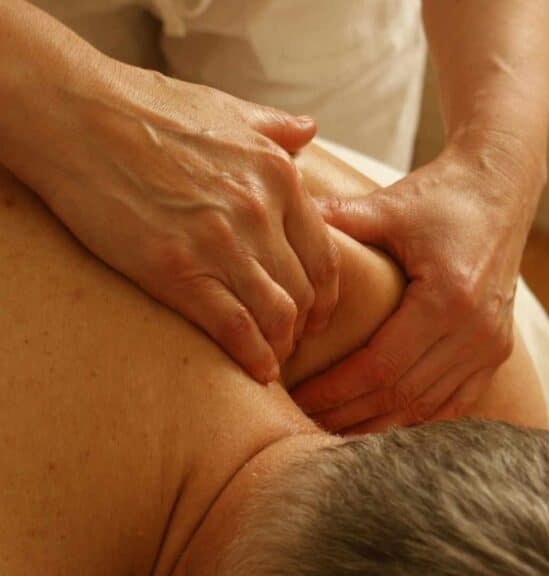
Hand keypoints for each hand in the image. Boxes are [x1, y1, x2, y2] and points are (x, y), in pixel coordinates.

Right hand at [12, 62, 339, 382]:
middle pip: (305, 291)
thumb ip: (274, 127)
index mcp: (278, 176)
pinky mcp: (176, 270)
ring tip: (273, 359)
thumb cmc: (145, 108)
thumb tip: (309, 130)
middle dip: (304, 326)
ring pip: (278, 315)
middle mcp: (260, 212)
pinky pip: (234, 328)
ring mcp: (221, 243)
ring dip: (281, 346)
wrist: (76, 115)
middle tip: (292, 342)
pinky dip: (253, 356)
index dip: (326, 295)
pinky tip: (257, 371)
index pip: (325, 255)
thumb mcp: (225, 107)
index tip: (317, 313)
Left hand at [292, 134, 541, 431]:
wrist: (501, 189)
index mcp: (449, 298)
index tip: (297, 399)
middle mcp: (477, 331)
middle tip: (302, 422)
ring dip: (380, 424)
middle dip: (349, 414)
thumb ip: (337, 221)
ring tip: (334, 432)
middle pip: (402, 394)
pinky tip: (383, 426)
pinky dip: (418, 418)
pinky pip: (455, 402)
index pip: (381, 366)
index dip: (336, 390)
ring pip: (428, 407)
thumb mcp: (388, 205)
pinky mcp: (498, 350)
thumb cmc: (441, 195)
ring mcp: (492, 345)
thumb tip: (280, 218)